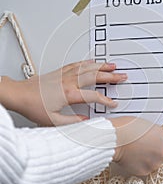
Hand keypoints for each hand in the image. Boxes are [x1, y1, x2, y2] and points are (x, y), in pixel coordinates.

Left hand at [0, 60, 126, 125]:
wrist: (19, 94)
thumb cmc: (33, 106)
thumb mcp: (54, 121)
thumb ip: (73, 122)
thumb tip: (86, 120)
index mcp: (69, 94)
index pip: (94, 96)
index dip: (106, 100)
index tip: (113, 103)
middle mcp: (69, 82)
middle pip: (95, 76)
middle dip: (111, 76)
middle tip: (122, 76)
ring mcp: (65, 75)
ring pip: (88, 67)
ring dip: (102, 66)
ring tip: (112, 66)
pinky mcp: (60, 72)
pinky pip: (77, 64)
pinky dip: (87, 62)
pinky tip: (93, 62)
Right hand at [110, 116, 162, 175]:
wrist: (115, 139)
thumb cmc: (127, 128)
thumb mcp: (148, 124)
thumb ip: (158, 132)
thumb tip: (158, 137)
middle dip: (159, 149)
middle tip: (147, 144)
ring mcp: (155, 163)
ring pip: (156, 162)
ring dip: (149, 157)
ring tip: (137, 149)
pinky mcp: (144, 171)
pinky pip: (146, 168)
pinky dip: (140, 163)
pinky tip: (133, 155)